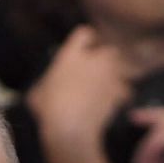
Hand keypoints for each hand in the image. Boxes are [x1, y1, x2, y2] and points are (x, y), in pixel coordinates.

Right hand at [25, 25, 133, 148]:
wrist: (71, 128)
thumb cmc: (48, 110)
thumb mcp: (37, 94)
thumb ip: (44, 84)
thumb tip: (43, 87)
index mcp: (71, 56)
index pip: (84, 34)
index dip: (85, 41)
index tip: (84, 49)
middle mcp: (93, 61)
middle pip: (109, 50)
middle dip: (107, 59)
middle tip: (99, 70)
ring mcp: (108, 76)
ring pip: (121, 68)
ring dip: (117, 75)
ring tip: (109, 86)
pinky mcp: (117, 93)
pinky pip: (126, 90)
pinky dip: (122, 95)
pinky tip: (116, 102)